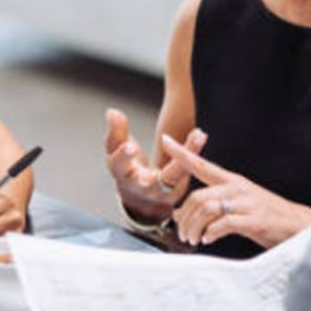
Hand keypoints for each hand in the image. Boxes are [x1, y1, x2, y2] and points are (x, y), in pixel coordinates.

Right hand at [105, 108, 205, 222]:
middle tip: (165, 147)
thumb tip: (111, 112)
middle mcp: (141, 187)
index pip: (119, 165)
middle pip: (148, 179)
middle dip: (160, 164)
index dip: (123, 156)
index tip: (129, 145)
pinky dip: (193, 152)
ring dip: (186, 154)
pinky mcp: (177, 190)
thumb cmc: (126, 168)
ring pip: (175, 175)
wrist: (140, 199)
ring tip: (197, 135)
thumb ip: (116, 131)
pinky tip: (199, 134)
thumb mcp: (116, 151)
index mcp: (122, 174)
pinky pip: (187, 172)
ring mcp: (162, 192)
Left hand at [160, 135, 310, 247]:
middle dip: (184, 216)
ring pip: (208, 209)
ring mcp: (246, 203)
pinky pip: (224, 223)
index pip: (202, 164)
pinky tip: (208, 239)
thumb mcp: (237, 204)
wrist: (298, 225)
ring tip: (192, 238)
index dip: (182, 153)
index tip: (165, 140)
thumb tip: (181, 214)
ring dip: (194, 227)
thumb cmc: (265, 214)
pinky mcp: (254, 220)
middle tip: (181, 232)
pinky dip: (211, 232)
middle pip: (198, 196)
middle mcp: (237, 188)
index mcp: (232, 181)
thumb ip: (211, 206)